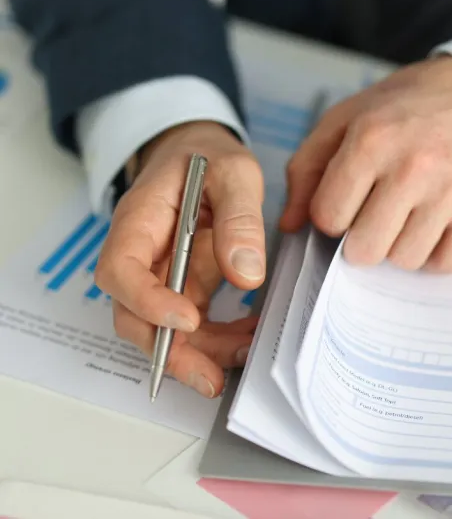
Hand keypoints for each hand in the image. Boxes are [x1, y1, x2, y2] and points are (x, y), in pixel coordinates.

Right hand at [95, 121, 265, 397]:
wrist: (198, 154)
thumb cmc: (208, 157)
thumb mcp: (234, 171)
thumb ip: (239, 218)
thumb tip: (247, 274)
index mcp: (139, 221)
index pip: (120, 270)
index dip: (147, 303)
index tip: (188, 320)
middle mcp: (142, 256)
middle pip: (134, 316)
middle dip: (171, 352)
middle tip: (211, 378)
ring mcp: (161, 277)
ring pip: (164, 331)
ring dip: (202, 354)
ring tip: (245, 357)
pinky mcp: (183, 288)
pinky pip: (193, 326)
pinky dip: (219, 340)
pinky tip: (250, 338)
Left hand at [279, 55, 451, 271]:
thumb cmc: (408, 108)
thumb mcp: (347, 118)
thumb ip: (307, 168)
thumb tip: (289, 225)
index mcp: (372, 139)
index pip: (329, 217)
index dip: (331, 216)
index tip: (347, 202)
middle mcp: (414, 167)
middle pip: (365, 249)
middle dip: (362, 239)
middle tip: (375, 216)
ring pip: (405, 260)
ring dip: (400, 247)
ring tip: (408, 216)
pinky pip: (447, 264)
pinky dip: (436, 254)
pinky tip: (434, 227)